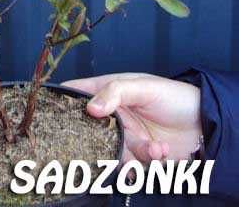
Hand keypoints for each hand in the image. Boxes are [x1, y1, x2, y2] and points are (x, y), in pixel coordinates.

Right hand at [63, 73, 201, 162]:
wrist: (203, 124)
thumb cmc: (173, 96)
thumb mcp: (144, 86)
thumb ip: (116, 93)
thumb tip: (90, 108)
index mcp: (109, 91)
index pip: (77, 92)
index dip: (61, 100)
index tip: (47, 111)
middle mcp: (113, 114)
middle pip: (88, 129)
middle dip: (92, 138)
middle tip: (99, 143)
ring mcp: (124, 135)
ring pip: (110, 150)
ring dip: (130, 152)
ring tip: (150, 147)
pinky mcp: (137, 155)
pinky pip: (131, 165)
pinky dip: (145, 162)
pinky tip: (160, 151)